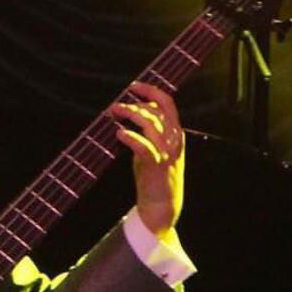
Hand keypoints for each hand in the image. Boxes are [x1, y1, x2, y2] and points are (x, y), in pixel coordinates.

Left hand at [109, 81, 184, 235]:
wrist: (162, 205)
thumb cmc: (155, 176)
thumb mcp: (155, 149)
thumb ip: (149, 132)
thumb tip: (134, 112)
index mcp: (176, 133)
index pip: (168, 103)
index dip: (151, 91)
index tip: (134, 86)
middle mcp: (174, 140)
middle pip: (157, 111)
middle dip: (135, 104)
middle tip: (115, 106)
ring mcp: (167, 152)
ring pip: (151, 124)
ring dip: (130, 115)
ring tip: (114, 113)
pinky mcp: (156, 165)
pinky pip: (144, 146)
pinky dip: (131, 137)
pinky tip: (119, 133)